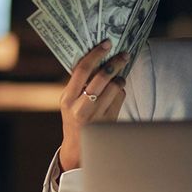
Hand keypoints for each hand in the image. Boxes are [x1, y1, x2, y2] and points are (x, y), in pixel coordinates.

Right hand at [58, 39, 128, 170]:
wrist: (79, 147)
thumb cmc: (74, 117)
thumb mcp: (69, 101)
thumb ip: (79, 83)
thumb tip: (96, 57)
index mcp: (67, 98)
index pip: (82, 70)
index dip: (95, 54)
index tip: (107, 43)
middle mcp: (80, 106)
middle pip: (102, 77)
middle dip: (115, 62)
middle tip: (124, 53)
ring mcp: (96, 115)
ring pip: (114, 87)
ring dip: (119, 78)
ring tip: (118, 77)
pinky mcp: (109, 121)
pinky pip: (120, 97)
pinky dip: (120, 90)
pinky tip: (116, 92)